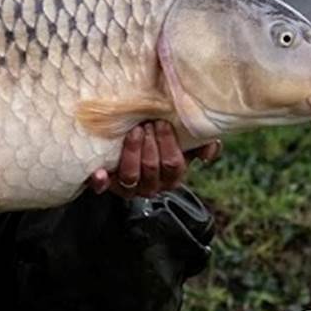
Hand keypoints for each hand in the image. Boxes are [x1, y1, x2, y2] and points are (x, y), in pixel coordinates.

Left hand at [87, 121, 221, 197]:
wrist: (128, 141)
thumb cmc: (159, 139)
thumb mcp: (182, 141)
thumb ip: (199, 142)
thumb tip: (210, 149)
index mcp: (172, 176)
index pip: (173, 165)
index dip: (168, 144)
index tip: (161, 123)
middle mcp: (152, 185)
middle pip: (152, 168)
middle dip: (149, 144)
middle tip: (145, 124)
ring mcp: (129, 187)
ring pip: (131, 176)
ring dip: (131, 152)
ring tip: (132, 132)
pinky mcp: (108, 185)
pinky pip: (103, 187)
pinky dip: (101, 181)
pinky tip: (100, 172)